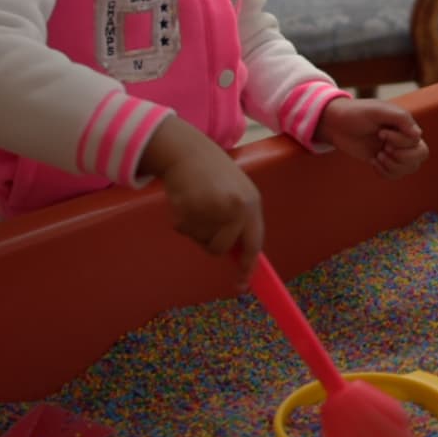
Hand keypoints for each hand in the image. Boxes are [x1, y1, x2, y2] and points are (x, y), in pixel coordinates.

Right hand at [139, 116, 263, 288]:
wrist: (187, 152)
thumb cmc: (215, 173)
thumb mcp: (238, 192)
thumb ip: (241, 221)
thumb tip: (240, 256)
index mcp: (251, 203)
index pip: (254, 243)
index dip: (247, 266)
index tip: (242, 284)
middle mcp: (234, 208)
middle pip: (221, 248)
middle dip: (212, 241)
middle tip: (208, 217)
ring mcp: (210, 209)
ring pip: (201, 241)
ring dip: (197, 228)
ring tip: (199, 202)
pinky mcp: (187, 210)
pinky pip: (185, 231)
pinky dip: (183, 220)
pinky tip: (187, 199)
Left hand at [315, 97, 427, 178]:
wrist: (336, 124)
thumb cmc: (357, 113)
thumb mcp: (378, 111)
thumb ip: (401, 119)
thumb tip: (419, 135)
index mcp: (404, 124)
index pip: (416, 141)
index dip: (400, 141)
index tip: (380, 133)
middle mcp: (402, 138)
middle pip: (420, 156)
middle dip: (401, 157)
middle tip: (383, 149)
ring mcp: (393, 150)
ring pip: (409, 168)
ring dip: (393, 166)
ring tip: (378, 156)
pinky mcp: (383, 161)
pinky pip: (395, 175)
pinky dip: (385, 172)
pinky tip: (373, 161)